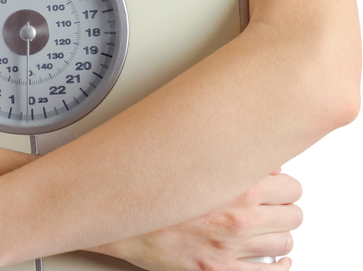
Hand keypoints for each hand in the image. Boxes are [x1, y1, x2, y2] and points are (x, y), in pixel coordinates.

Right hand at [87, 170, 304, 268]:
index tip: (284, 186)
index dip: (290, 186)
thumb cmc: (158, 185)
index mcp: (236, 182)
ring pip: (287, 244)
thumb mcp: (195, 159)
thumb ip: (232, 157)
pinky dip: (281, 267)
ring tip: (276, 232)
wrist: (123, 217)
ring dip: (284, 237)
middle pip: (295, 215)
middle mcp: (238, 216)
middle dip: (289, 210)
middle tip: (281, 208)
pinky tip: (277, 260)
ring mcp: (231, 247)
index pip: (293, 186)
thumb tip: (260, 158)